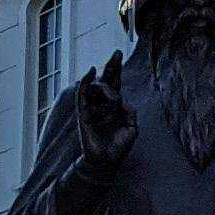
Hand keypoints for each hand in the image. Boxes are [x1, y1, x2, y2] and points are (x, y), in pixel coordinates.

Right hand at [76, 54, 134, 177]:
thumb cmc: (119, 146)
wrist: (107, 162)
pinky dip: (86, 82)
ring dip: (108, 90)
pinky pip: (83, 94)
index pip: (115, 84)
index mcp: (114, 106)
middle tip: (118, 52)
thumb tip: (121, 99)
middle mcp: (102, 104)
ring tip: (115, 102)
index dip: (116, 70)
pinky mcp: (83, 113)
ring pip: (99, 88)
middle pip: (106, 80)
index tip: (119, 54)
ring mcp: (92, 107)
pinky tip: (90, 72)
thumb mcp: (132, 127)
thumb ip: (130, 111)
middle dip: (112, 66)